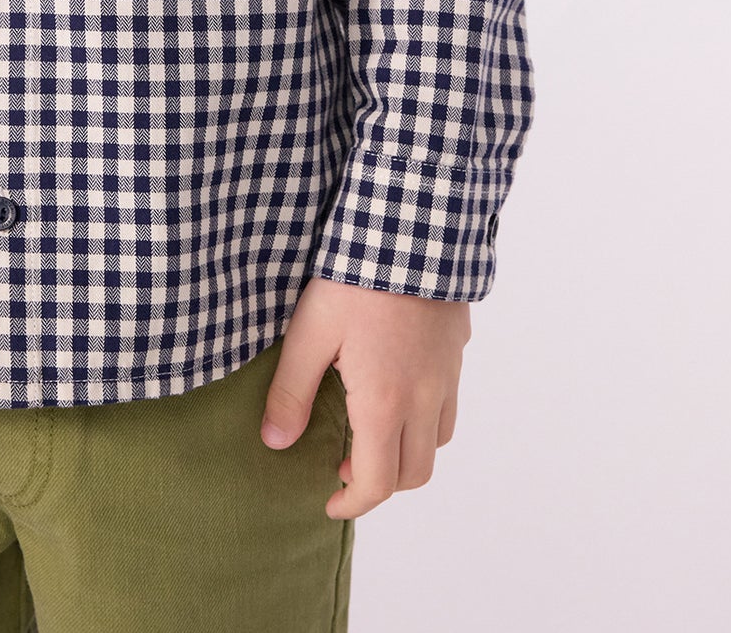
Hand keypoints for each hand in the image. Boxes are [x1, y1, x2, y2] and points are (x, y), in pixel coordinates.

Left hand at [258, 275, 471, 519]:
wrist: (412, 226)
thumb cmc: (355, 279)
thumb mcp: (309, 332)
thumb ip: (291, 392)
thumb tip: (275, 442)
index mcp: (385, 403)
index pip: (377, 482)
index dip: (353, 503)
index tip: (330, 502)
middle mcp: (424, 398)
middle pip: (413, 474)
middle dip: (379, 483)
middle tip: (344, 465)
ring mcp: (446, 375)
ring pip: (436, 441)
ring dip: (406, 453)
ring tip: (371, 432)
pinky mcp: (456, 350)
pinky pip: (447, 405)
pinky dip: (426, 420)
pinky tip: (399, 391)